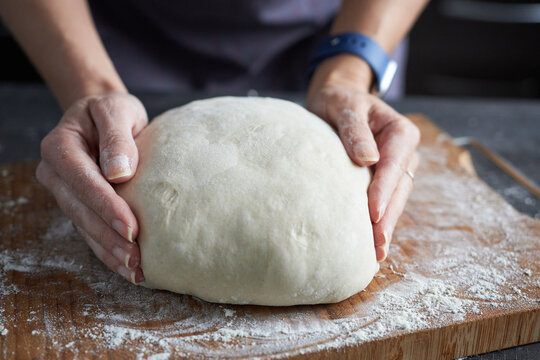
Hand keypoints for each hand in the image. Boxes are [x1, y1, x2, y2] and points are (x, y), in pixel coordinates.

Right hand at [36, 93, 147, 282]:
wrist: (103, 114)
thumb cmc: (113, 110)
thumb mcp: (117, 110)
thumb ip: (117, 138)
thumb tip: (120, 173)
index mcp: (60, 147)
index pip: (85, 182)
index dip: (107, 208)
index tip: (131, 229)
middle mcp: (56, 173)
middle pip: (82, 211)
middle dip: (109, 237)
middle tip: (135, 258)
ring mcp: (65, 191)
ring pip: (85, 226)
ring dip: (108, 251)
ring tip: (134, 270)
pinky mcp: (78, 204)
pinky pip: (90, 230)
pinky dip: (106, 250)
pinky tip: (125, 267)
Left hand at [306, 55, 419, 261]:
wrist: (337, 98)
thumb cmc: (340, 100)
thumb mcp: (345, 106)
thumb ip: (355, 130)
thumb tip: (367, 159)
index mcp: (400, 133)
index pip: (393, 166)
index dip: (384, 192)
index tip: (373, 215)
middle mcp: (403, 152)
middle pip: (398, 190)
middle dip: (387, 219)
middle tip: (377, 246)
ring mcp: (395, 167)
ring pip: (394, 201)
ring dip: (385, 226)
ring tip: (375, 253)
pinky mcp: (382, 179)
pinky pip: (383, 201)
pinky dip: (378, 221)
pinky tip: (371, 242)